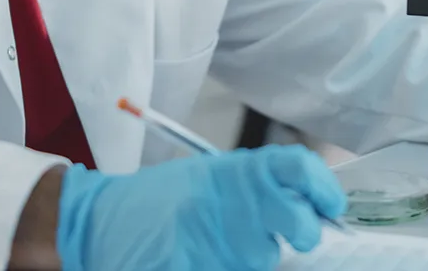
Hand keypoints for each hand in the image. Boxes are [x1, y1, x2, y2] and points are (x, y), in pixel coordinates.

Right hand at [56, 145, 346, 270]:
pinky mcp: (187, 263)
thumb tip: (313, 208)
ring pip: (264, 258)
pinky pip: (232, 269)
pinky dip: (224, 264)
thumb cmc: (158, 202)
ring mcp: (208, 235)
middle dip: (300, 234)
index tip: (332, 206)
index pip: (296, 167)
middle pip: (295, 224)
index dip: (322, 187)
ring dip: (253, 258)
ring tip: (221, 245)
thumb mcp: (208, 180)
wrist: (94, 222)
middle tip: (293, 236)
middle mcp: (228, 199)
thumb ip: (258, 189)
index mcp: (233, 171)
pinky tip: (202, 255)